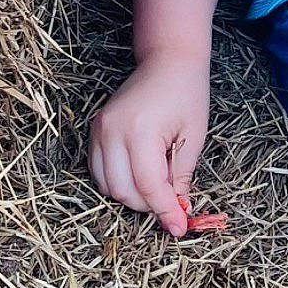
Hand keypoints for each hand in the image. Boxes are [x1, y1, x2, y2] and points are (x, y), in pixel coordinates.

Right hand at [88, 51, 210, 235]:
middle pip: (122, 191)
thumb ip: (181, 176)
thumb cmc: (187, 93)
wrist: (167, 61)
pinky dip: (118, 182)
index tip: (180, 226)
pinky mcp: (94, 130)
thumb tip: (177, 212)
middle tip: (172, 204)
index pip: (149, 186)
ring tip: (159, 187)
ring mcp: (99, 130)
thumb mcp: (192, 137)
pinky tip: (141, 176)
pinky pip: (99, 170)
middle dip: (148, 206)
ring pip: (107, 185)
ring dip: (132, 196)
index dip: (165, 210)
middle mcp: (112, 131)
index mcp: (140, 130)